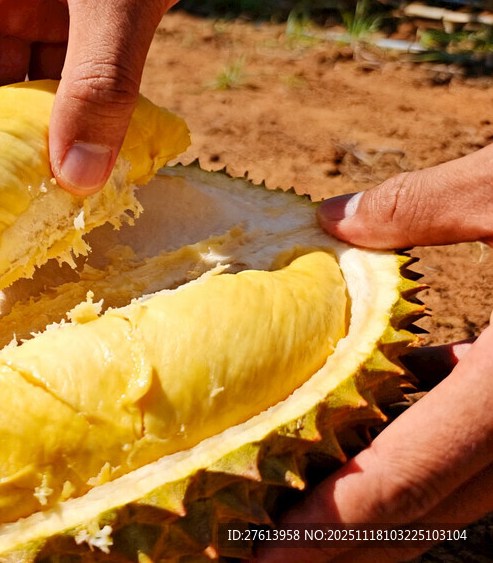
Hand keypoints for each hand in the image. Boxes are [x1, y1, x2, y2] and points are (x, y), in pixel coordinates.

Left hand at [257, 145, 492, 562]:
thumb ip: (426, 205)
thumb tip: (334, 217)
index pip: (408, 478)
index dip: (331, 526)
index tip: (263, 553)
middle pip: (433, 509)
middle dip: (348, 537)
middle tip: (266, 544)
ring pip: (466, 488)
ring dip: (389, 497)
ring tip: (307, 492)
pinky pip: (490, 442)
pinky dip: (436, 438)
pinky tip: (401, 395)